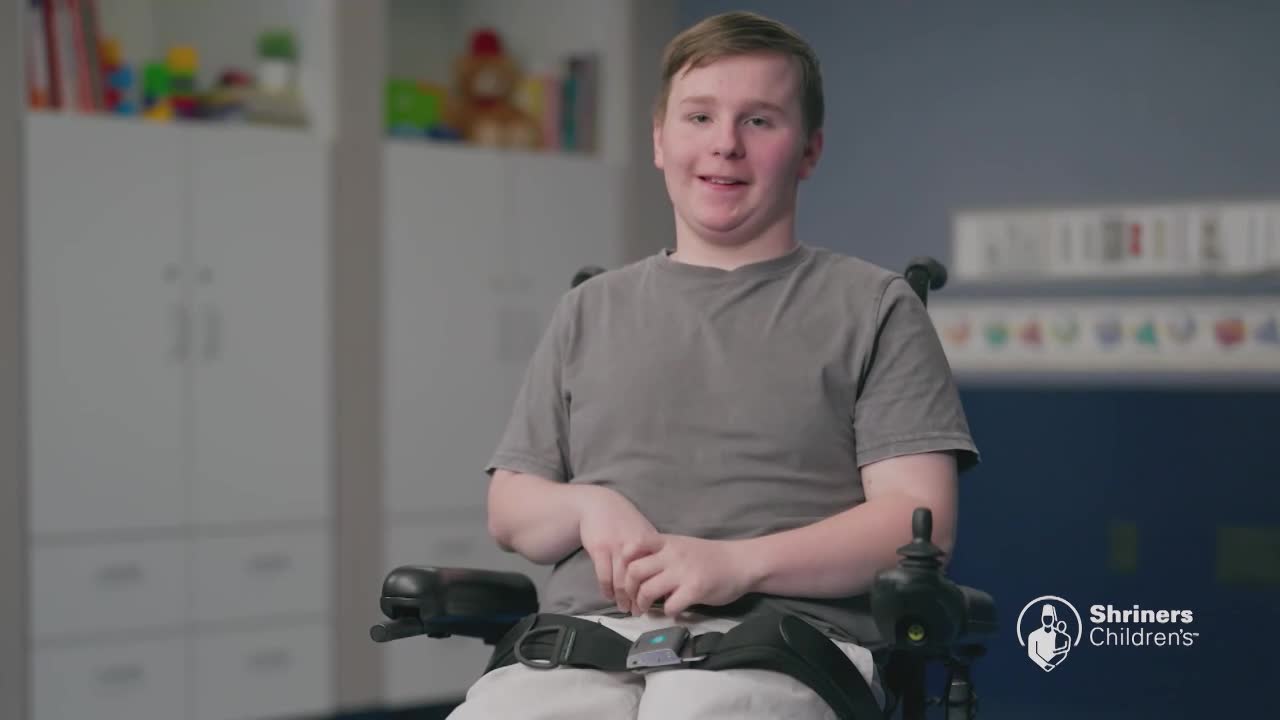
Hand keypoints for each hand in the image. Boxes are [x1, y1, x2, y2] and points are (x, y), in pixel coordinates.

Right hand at [575, 486, 661, 613]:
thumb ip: (654, 551)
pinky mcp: (600, 549)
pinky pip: (604, 576)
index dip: (656, 590)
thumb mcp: (644, 531)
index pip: (656, 572)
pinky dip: (607, 590)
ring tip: (625, 608)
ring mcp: (616, 547)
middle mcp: (635, 545)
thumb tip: (666, 576)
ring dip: (622, 598)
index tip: (656, 603)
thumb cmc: (624, 521)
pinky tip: (609, 596)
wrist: (599, 504)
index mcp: (650, 541)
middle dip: (639, 599)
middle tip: (639, 612)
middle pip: (639, 580)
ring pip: (621, 581)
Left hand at [621, 535, 754, 617]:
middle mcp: (673, 555)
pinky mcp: (695, 589)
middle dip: (628, 590)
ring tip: (645, 610)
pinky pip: (670, 606)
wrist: (742, 562)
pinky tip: (673, 612)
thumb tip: (637, 571)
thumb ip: (661, 554)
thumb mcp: (683, 546)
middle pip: (634, 571)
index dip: (624, 562)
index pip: (634, 545)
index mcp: (668, 542)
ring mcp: (684, 572)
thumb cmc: (711, 557)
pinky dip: (668, 613)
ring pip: (647, 590)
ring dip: (643, 604)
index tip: (627, 576)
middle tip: (632, 600)